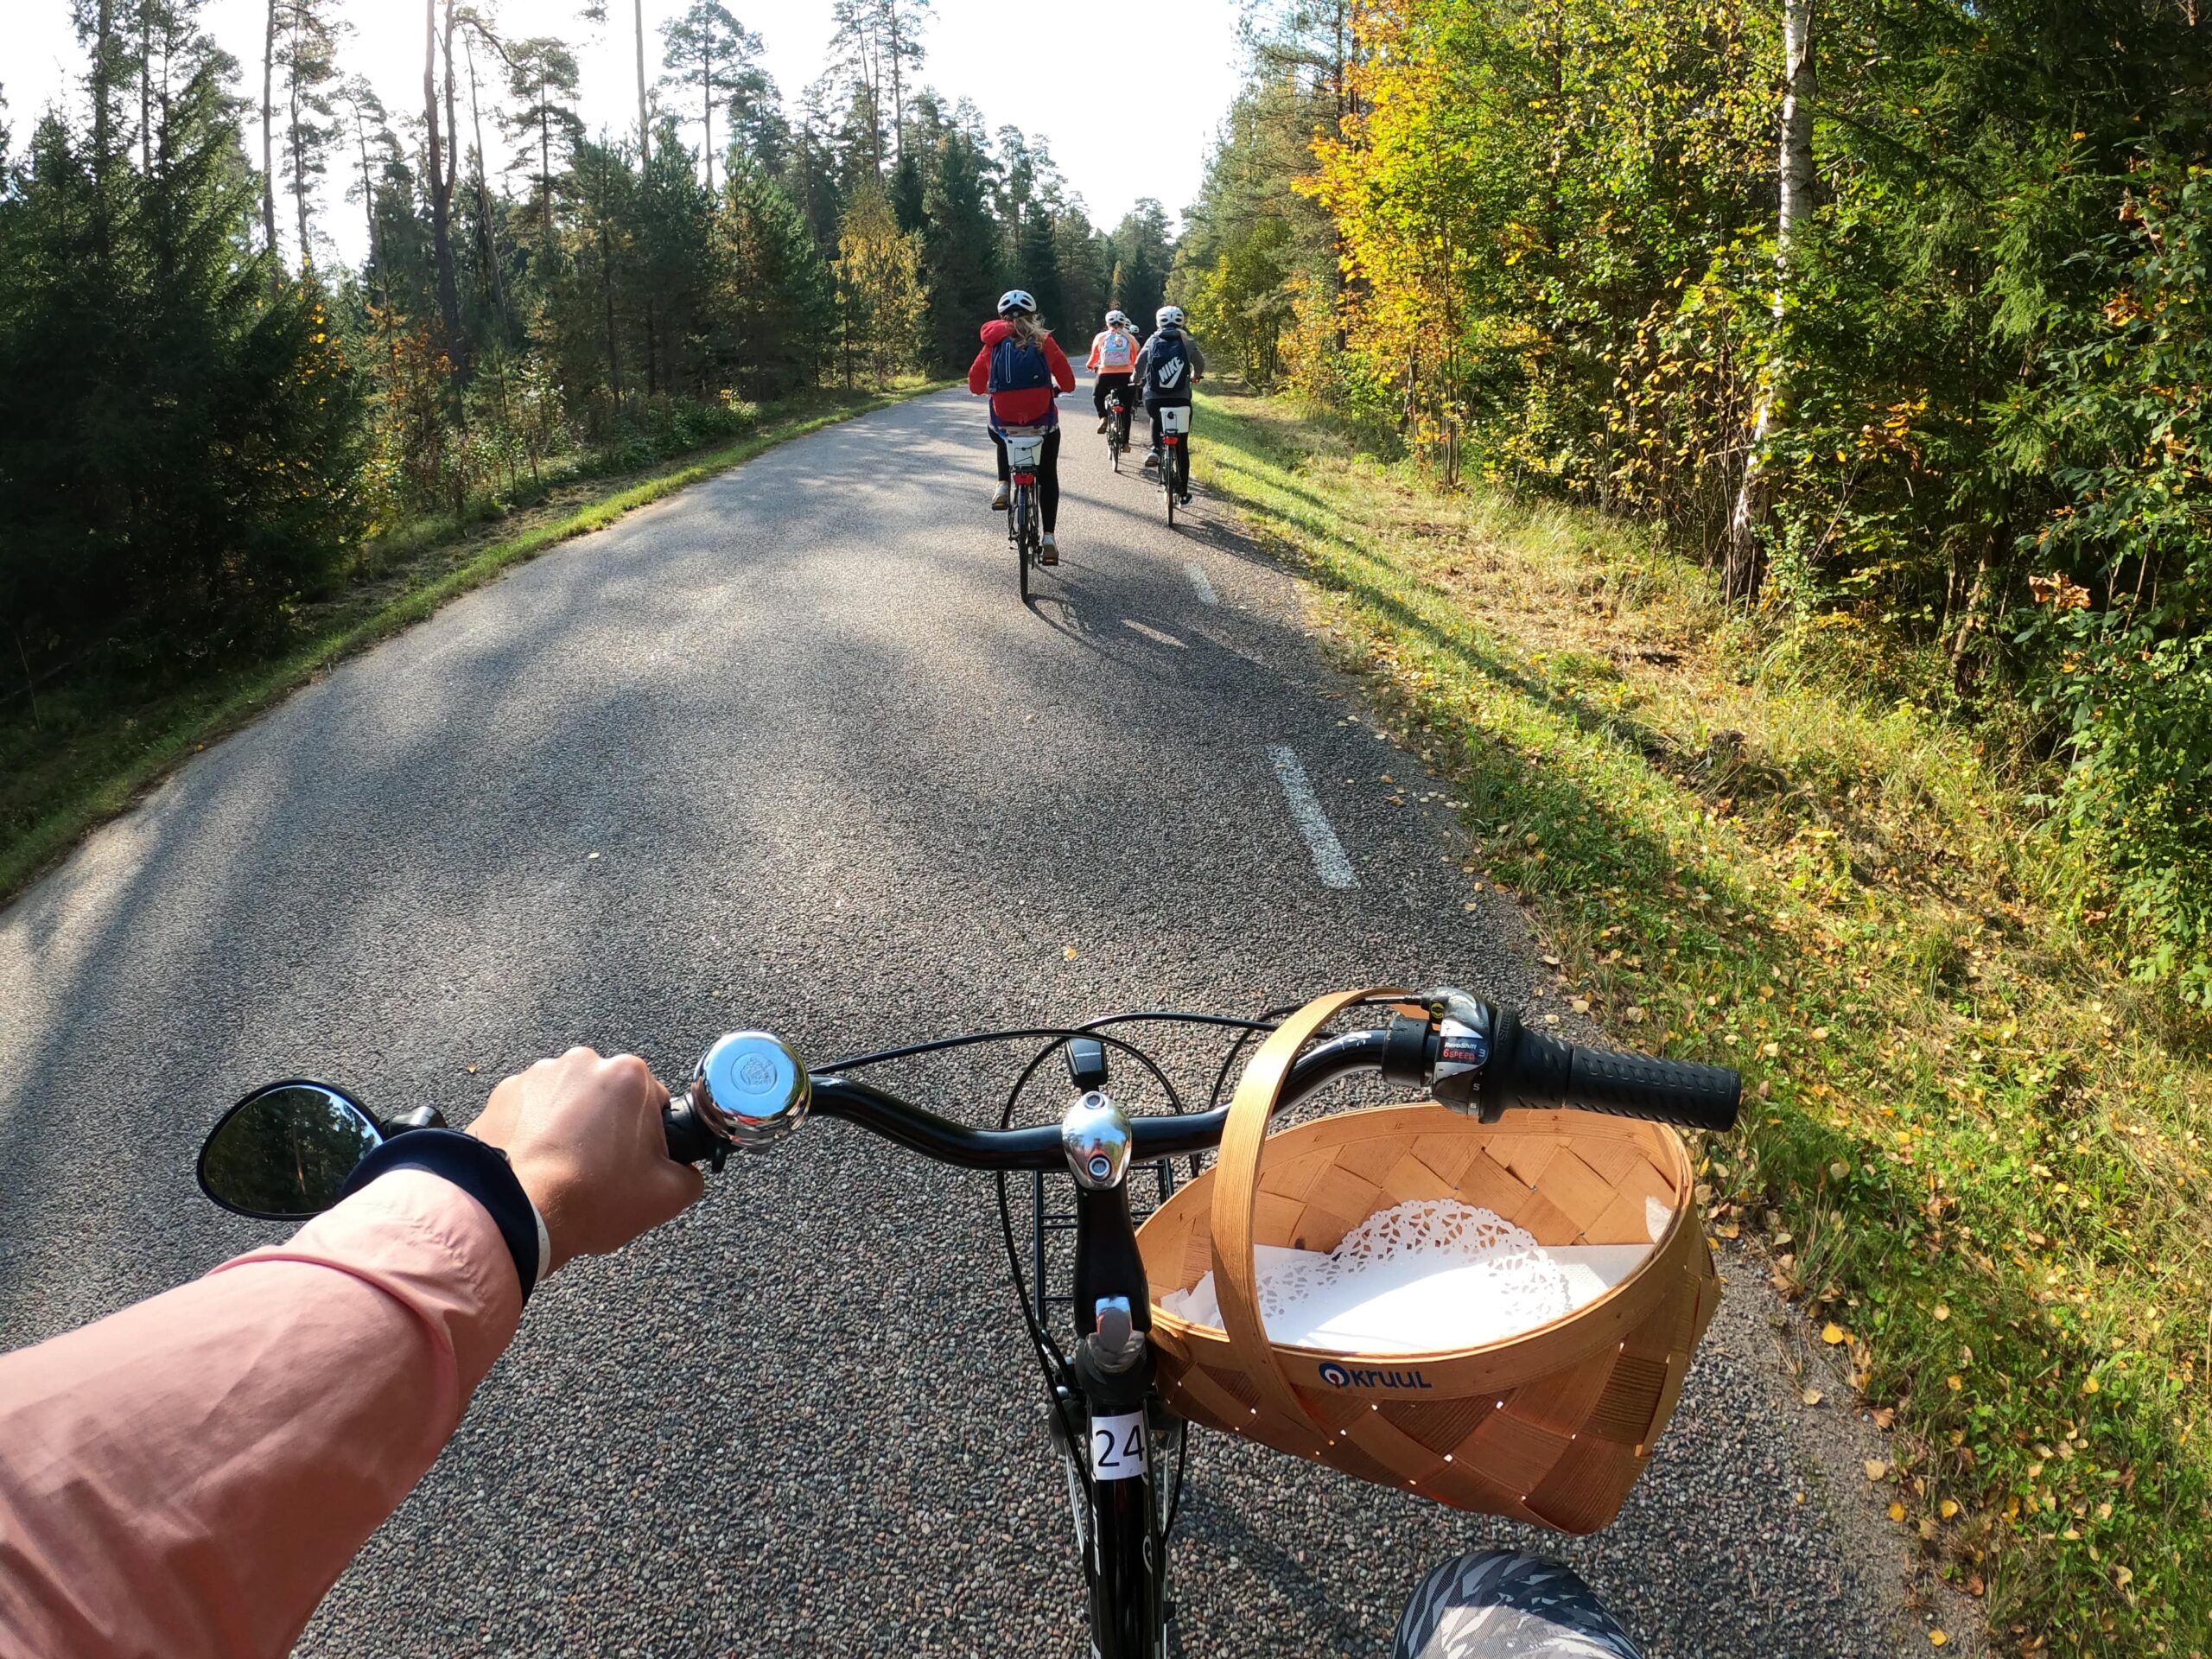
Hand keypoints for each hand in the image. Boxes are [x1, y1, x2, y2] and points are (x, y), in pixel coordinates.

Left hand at [469, 1048, 703, 1273]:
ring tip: (562, 1170)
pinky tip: (535, 1166)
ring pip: (567, 1101)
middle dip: (607, 1126)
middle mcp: (583, 1062)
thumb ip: (690, 1176)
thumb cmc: (592, 1199)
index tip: (636, 1162)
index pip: (653, 1101)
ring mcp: (537, 1075)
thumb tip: (686, 1173)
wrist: (518, 1214)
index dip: (649, 1136)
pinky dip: (533, 1133)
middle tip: (599, 1170)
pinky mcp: (502, 1095)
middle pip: (608, 1096)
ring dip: (569, 1127)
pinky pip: (529, 1111)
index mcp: (629, 1075)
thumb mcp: (666, 1197)